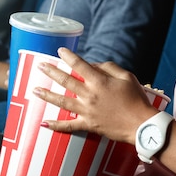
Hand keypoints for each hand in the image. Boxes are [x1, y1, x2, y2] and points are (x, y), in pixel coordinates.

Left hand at [34, 47, 158, 144]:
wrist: (141, 124)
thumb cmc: (136, 99)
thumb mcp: (127, 76)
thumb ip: (109, 67)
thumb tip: (93, 65)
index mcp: (99, 82)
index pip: (79, 65)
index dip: (68, 56)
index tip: (60, 51)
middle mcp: (90, 95)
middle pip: (66, 81)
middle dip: (51, 71)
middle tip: (40, 65)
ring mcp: (87, 111)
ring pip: (62, 102)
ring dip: (47, 95)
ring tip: (34, 89)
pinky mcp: (88, 125)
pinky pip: (69, 125)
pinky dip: (56, 125)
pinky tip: (44, 123)